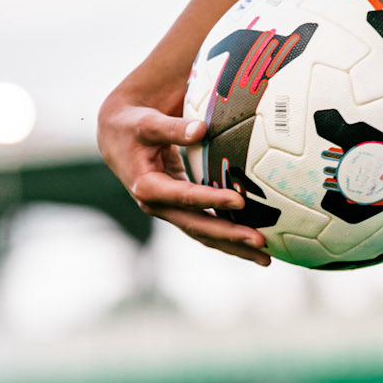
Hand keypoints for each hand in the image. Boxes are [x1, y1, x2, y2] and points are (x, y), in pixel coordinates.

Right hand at [97, 93, 270, 264]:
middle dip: (230, 237)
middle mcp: (158, 206)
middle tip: (261, 242)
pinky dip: (229, 237)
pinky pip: (206, 227)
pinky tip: (254, 245)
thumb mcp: (148, 124)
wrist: (117, 139)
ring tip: (266, 258)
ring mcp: (169, 211)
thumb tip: (202, 129)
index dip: (211, 200)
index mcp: (147, 186)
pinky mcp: (180, 210)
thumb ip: (173, 128)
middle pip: (198, 227)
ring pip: (204, 234)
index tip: (240, 201)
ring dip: (234, 247)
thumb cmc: (134, 126)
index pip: (184, 196)